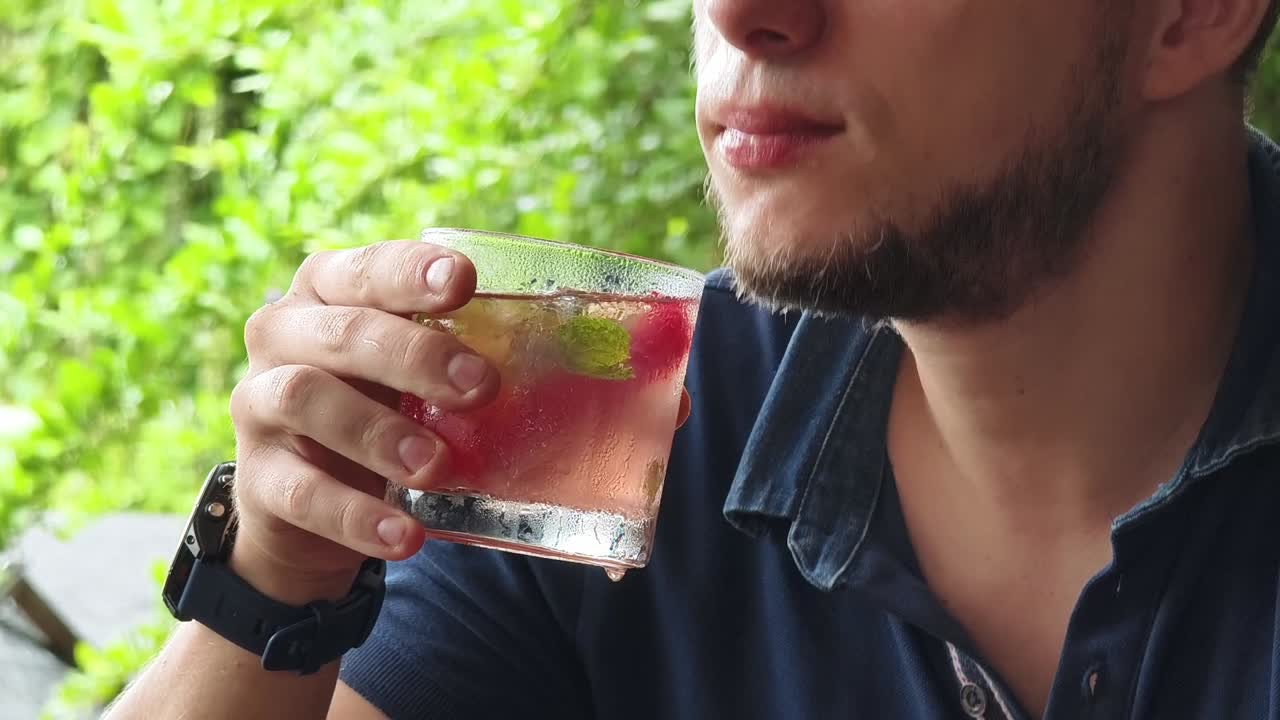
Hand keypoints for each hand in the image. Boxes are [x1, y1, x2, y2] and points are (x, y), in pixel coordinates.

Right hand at [226, 240, 499, 603]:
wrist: (308, 506)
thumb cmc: (380, 410)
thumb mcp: (412, 375)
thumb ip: (461, 357)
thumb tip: (576, 361)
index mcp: (327, 292)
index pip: (367, 268)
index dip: (411, 273)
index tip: (464, 281)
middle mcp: (282, 334)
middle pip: (341, 331)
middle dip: (414, 355)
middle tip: (480, 387)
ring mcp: (257, 404)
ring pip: (303, 398)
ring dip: (377, 432)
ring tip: (436, 466)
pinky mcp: (254, 478)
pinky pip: (299, 492)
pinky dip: (357, 516)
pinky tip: (407, 534)